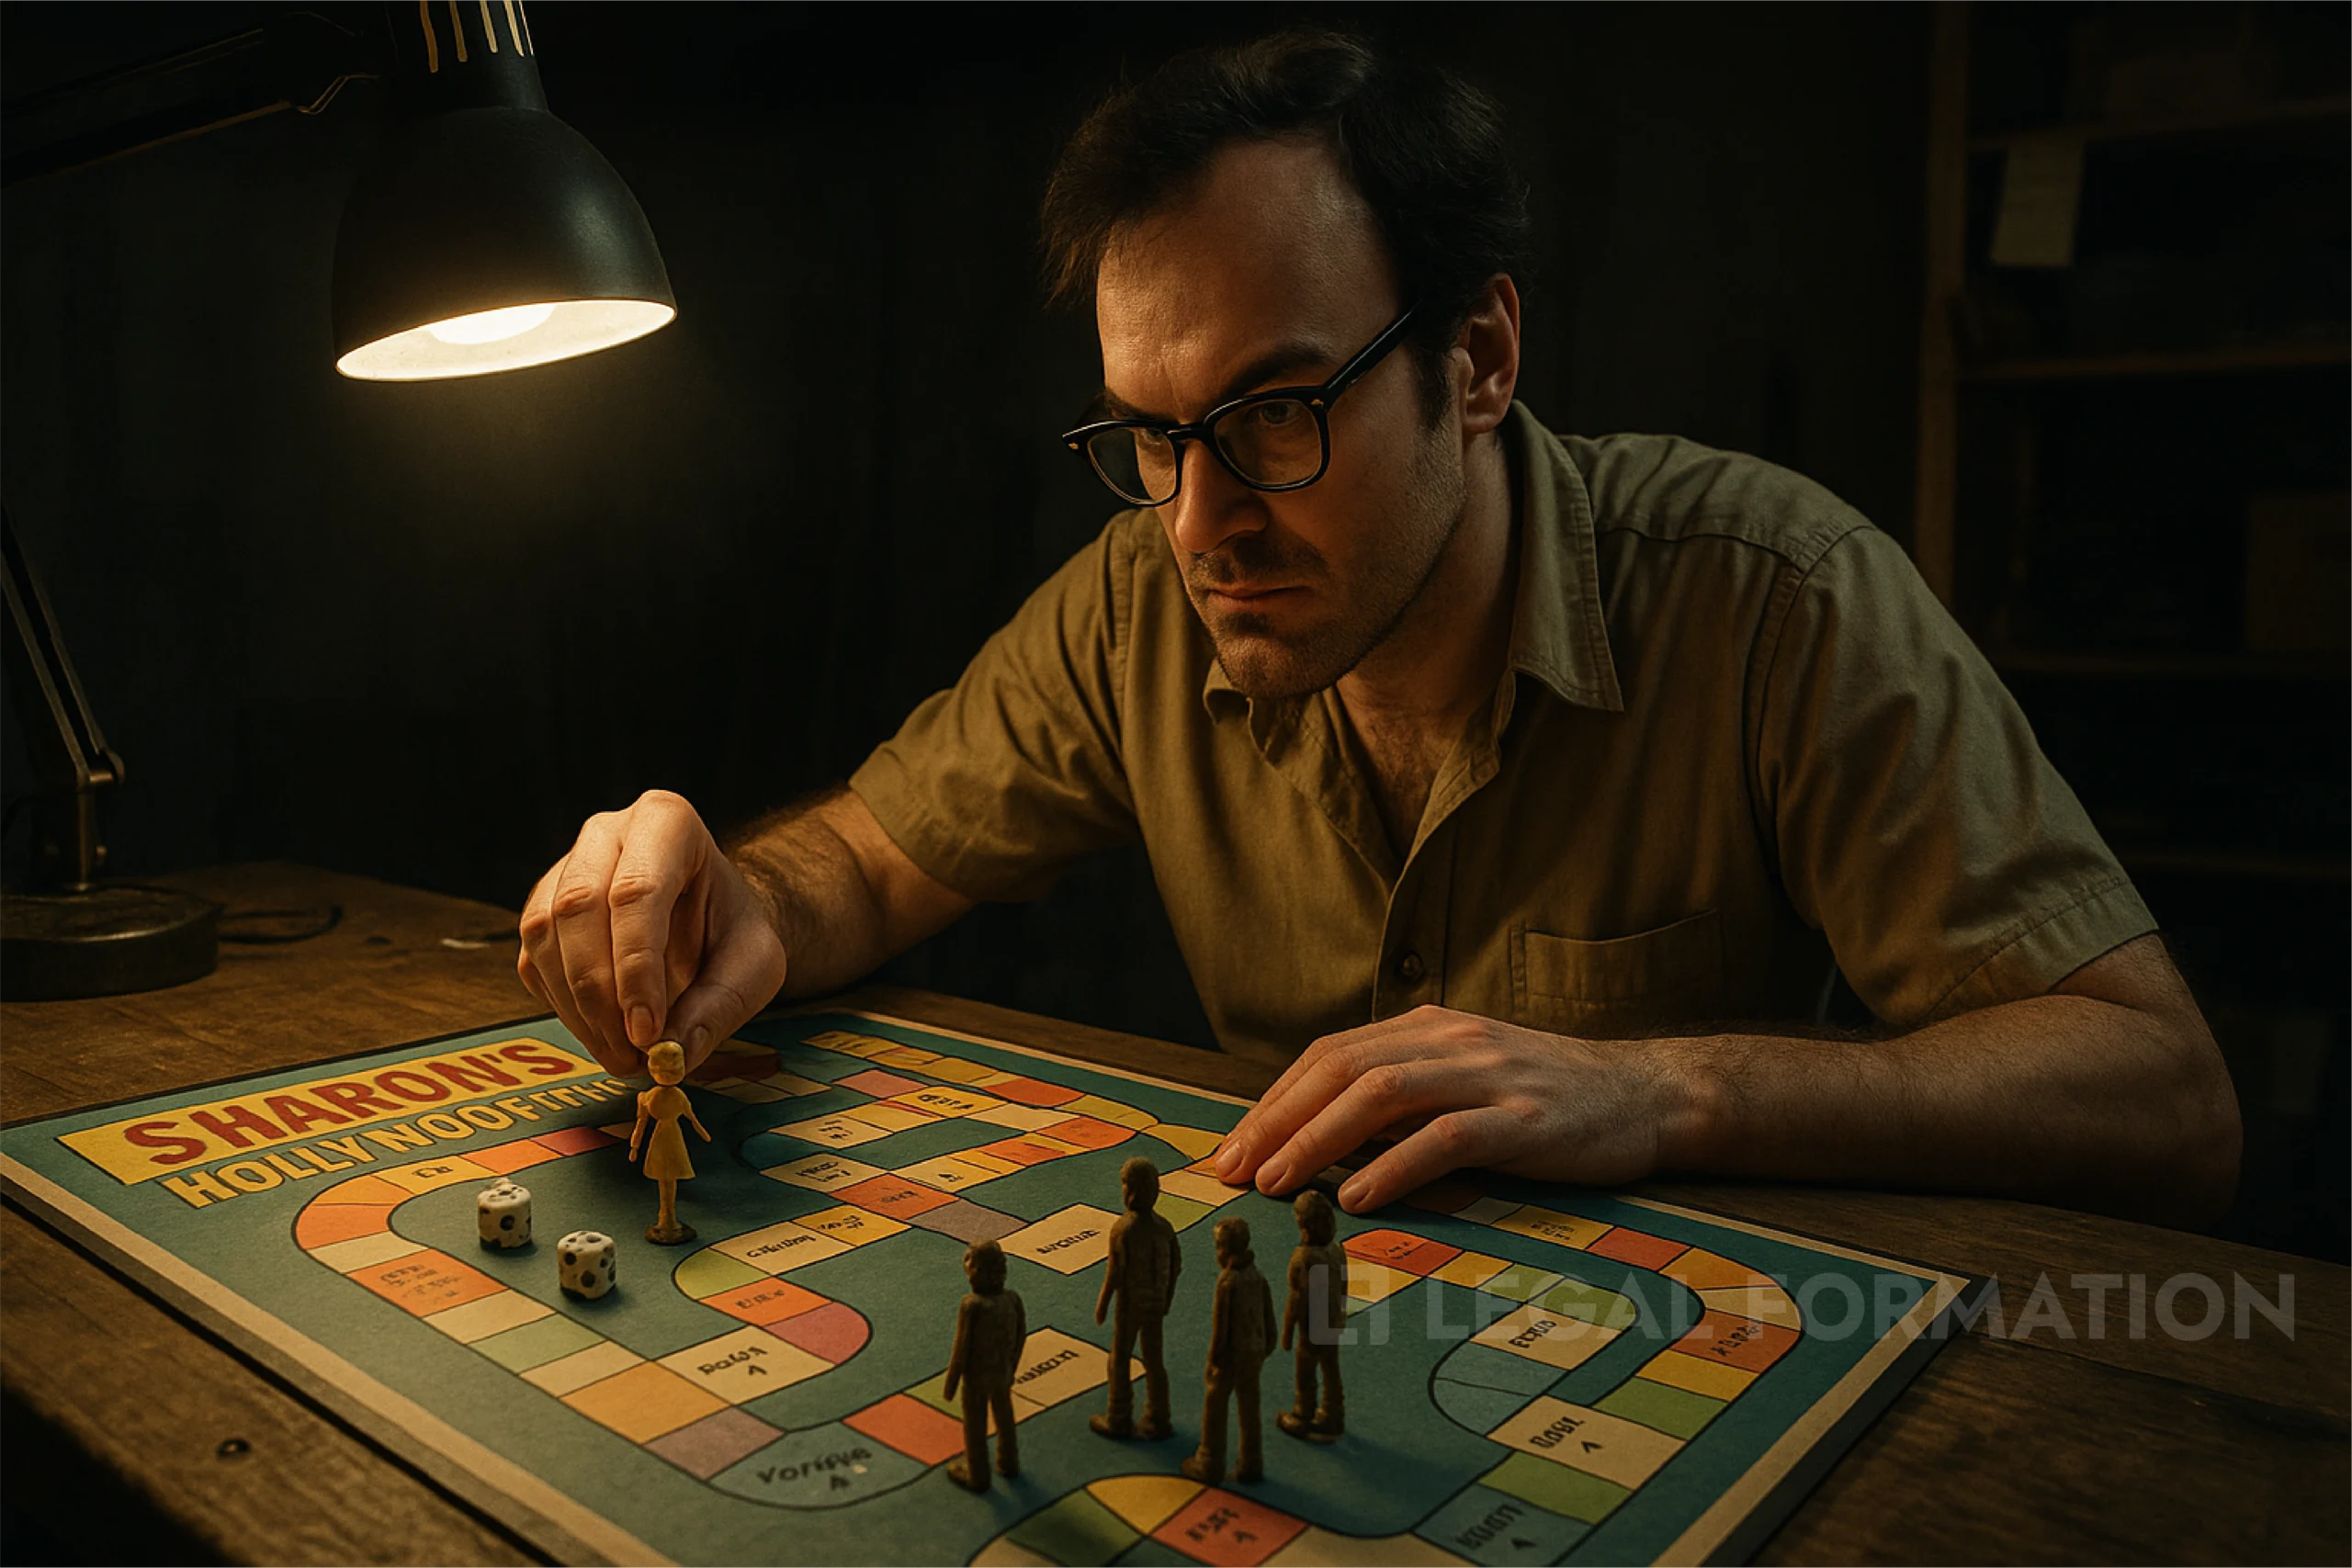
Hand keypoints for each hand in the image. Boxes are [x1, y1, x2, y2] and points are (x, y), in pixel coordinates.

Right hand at [518, 790, 788, 1076]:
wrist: (710, 917)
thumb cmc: (732, 930)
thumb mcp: (755, 966)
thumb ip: (719, 1007)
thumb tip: (672, 1057)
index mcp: (666, 822)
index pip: (637, 891)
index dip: (635, 967)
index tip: (646, 1032)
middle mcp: (606, 833)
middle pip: (579, 907)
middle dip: (600, 993)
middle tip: (630, 1055)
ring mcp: (565, 867)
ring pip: (545, 935)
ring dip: (578, 1009)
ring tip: (623, 1056)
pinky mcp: (542, 908)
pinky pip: (533, 960)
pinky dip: (563, 1008)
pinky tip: (602, 1033)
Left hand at [1211, 1005, 1690, 1212]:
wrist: (1649, 1095)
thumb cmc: (1549, 1098)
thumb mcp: (1466, 1079)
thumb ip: (1402, 1098)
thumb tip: (1319, 1143)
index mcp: (1429, 1028)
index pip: (1330, 1055)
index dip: (1274, 1101)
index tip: (1232, 1149)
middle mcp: (1452, 1041)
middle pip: (1342, 1070)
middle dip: (1277, 1121)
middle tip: (1233, 1171)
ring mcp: (1490, 1076)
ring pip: (1382, 1096)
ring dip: (1318, 1141)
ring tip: (1277, 1184)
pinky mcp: (1526, 1119)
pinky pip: (1447, 1138)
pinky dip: (1395, 1166)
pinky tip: (1360, 1198)